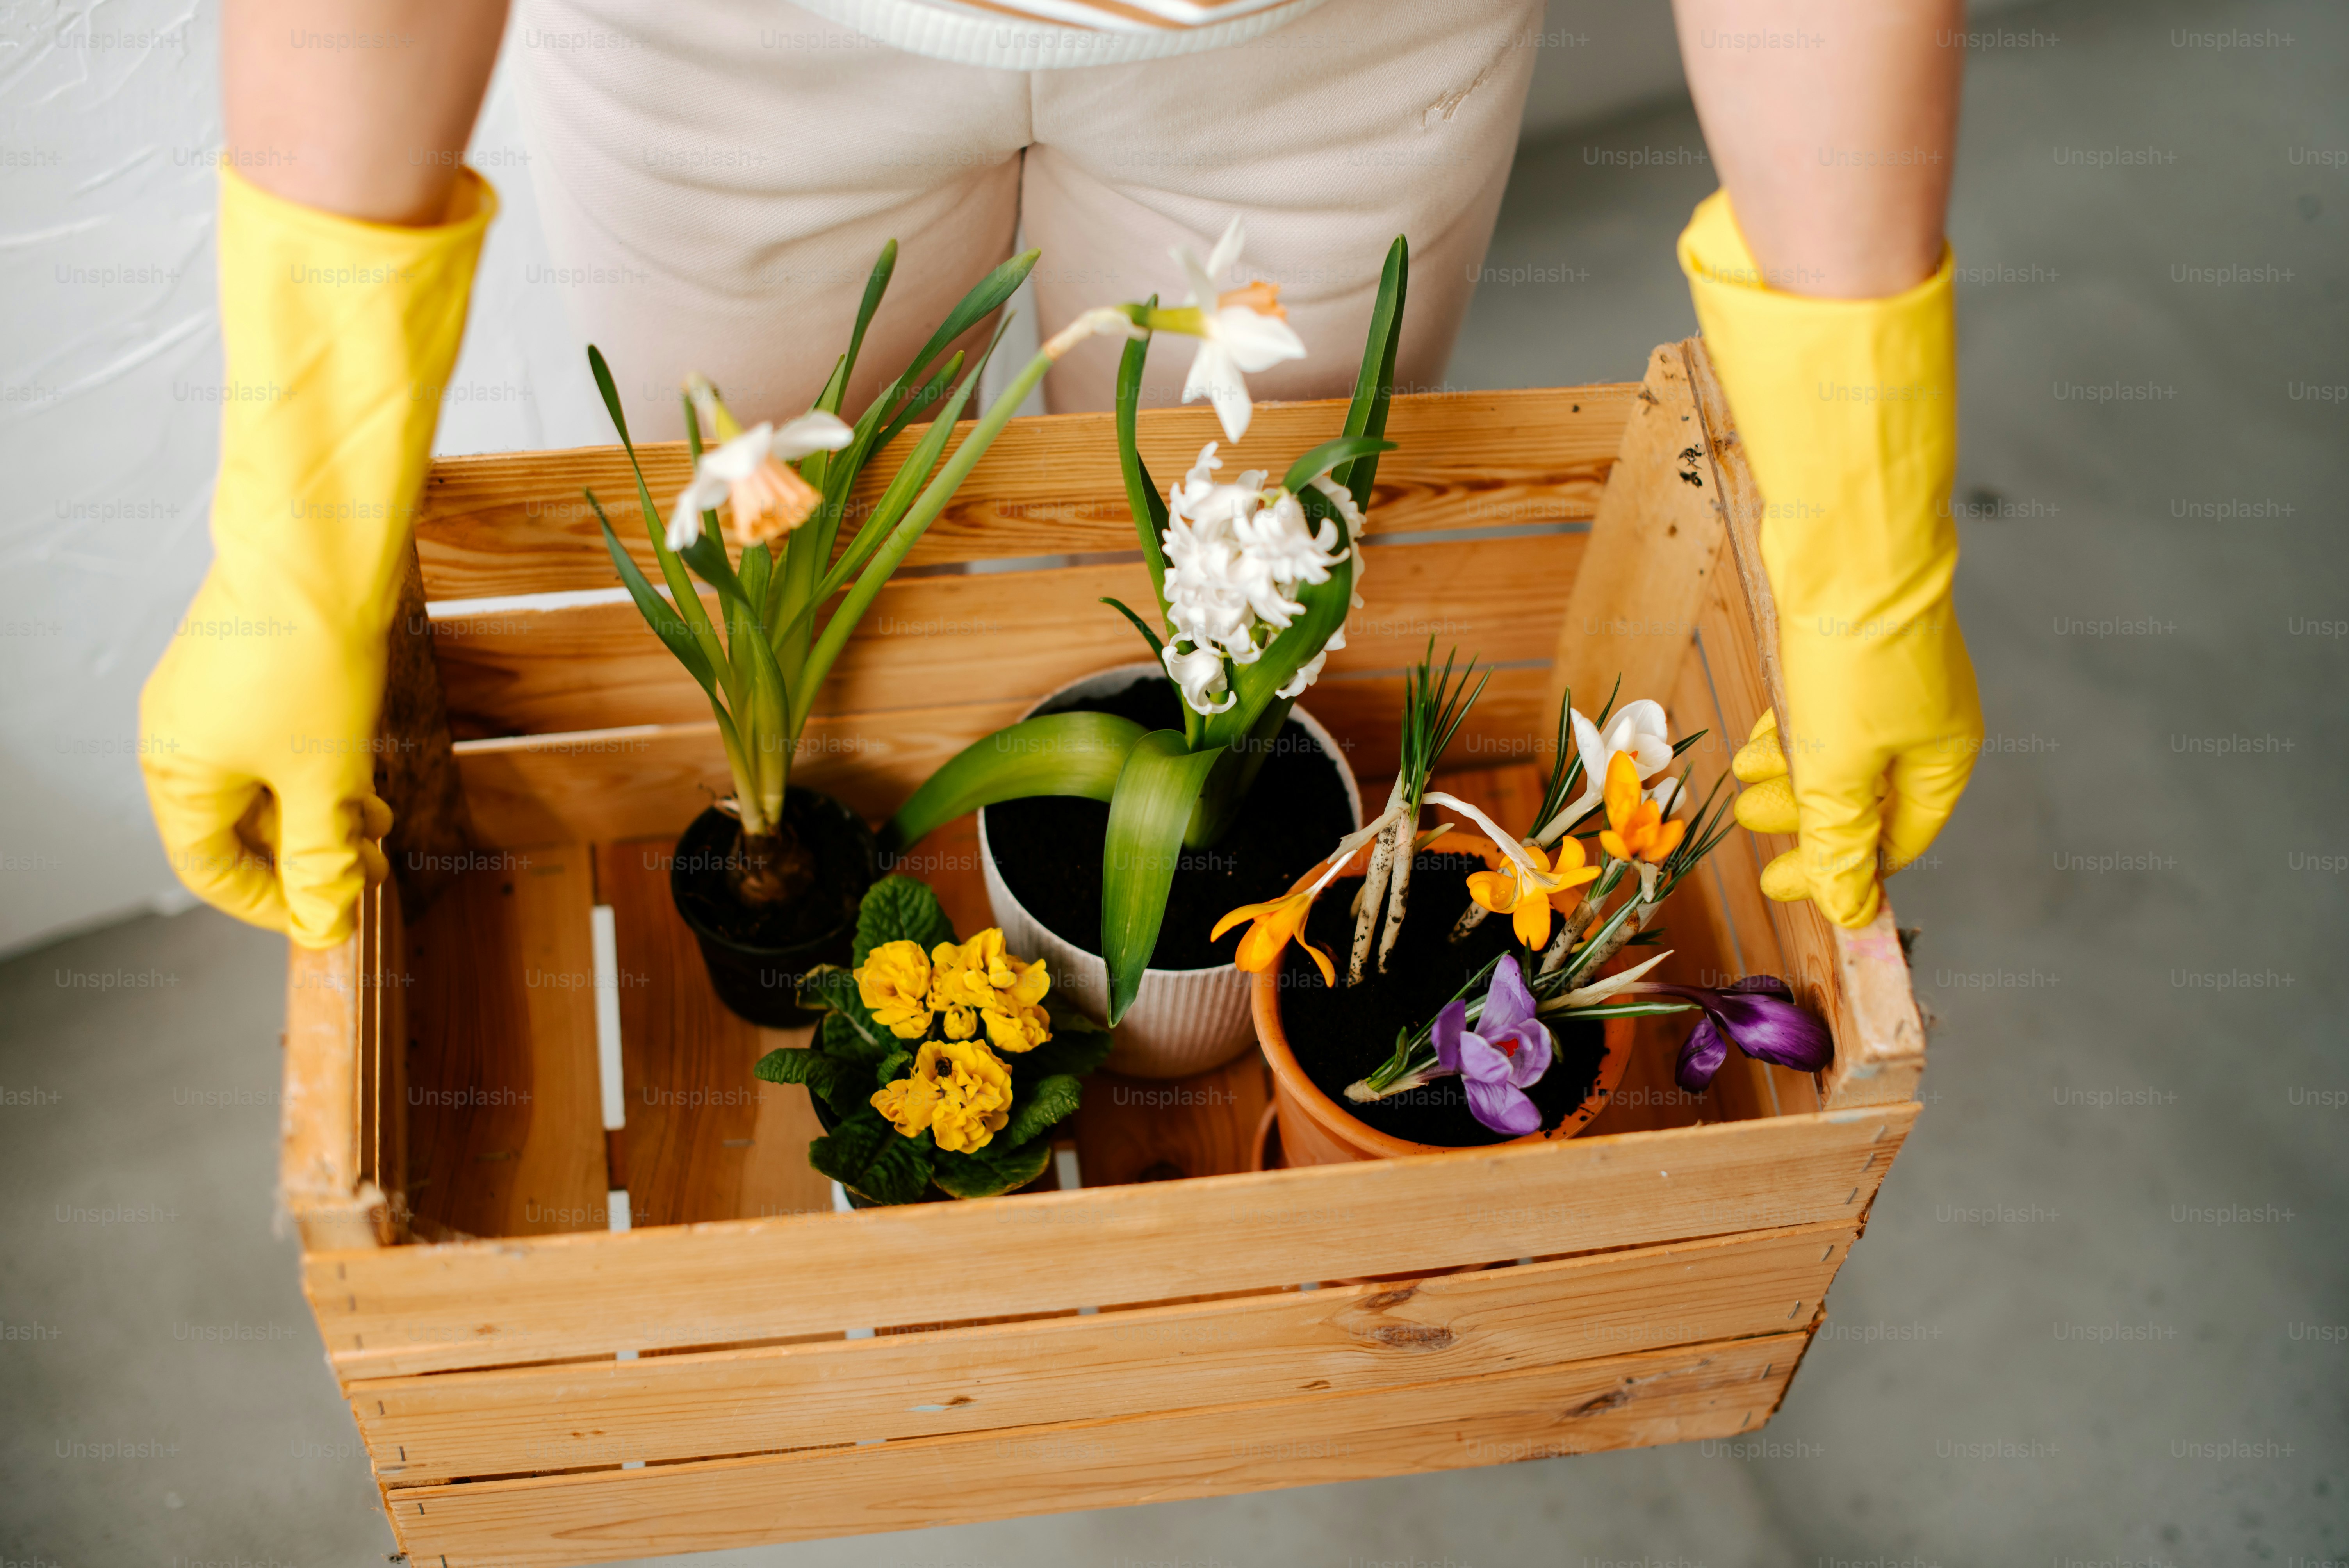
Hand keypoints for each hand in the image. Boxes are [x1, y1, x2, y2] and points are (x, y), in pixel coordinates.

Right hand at [141, 167, 492, 946]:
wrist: (317, 554)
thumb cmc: (309, 661)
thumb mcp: (324, 777)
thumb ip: (320, 854)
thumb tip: (324, 923)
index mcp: (178, 774)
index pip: (212, 870)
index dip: (272, 904)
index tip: (330, 919)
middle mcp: (181, 740)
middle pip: (241, 831)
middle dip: (309, 855)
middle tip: (374, 871)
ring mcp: (212, 706)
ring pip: (266, 788)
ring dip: (323, 816)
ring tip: (381, 829)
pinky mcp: (249, 677)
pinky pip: (277, 747)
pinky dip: (320, 774)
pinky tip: (367, 786)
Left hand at [1680, 192, 1981, 926]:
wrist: (1850, 546)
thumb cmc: (1856, 654)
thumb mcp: (1839, 768)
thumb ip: (1841, 842)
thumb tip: (1851, 911)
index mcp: (1943, 759)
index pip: (1897, 841)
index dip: (1841, 874)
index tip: (1783, 888)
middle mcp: (1926, 723)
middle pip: (1864, 798)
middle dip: (1806, 818)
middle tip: (1753, 824)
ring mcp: (1892, 684)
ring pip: (1838, 752)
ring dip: (1789, 775)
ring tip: (1745, 782)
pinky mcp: (1855, 650)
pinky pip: (1823, 710)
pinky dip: (1790, 732)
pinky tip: (1758, 740)